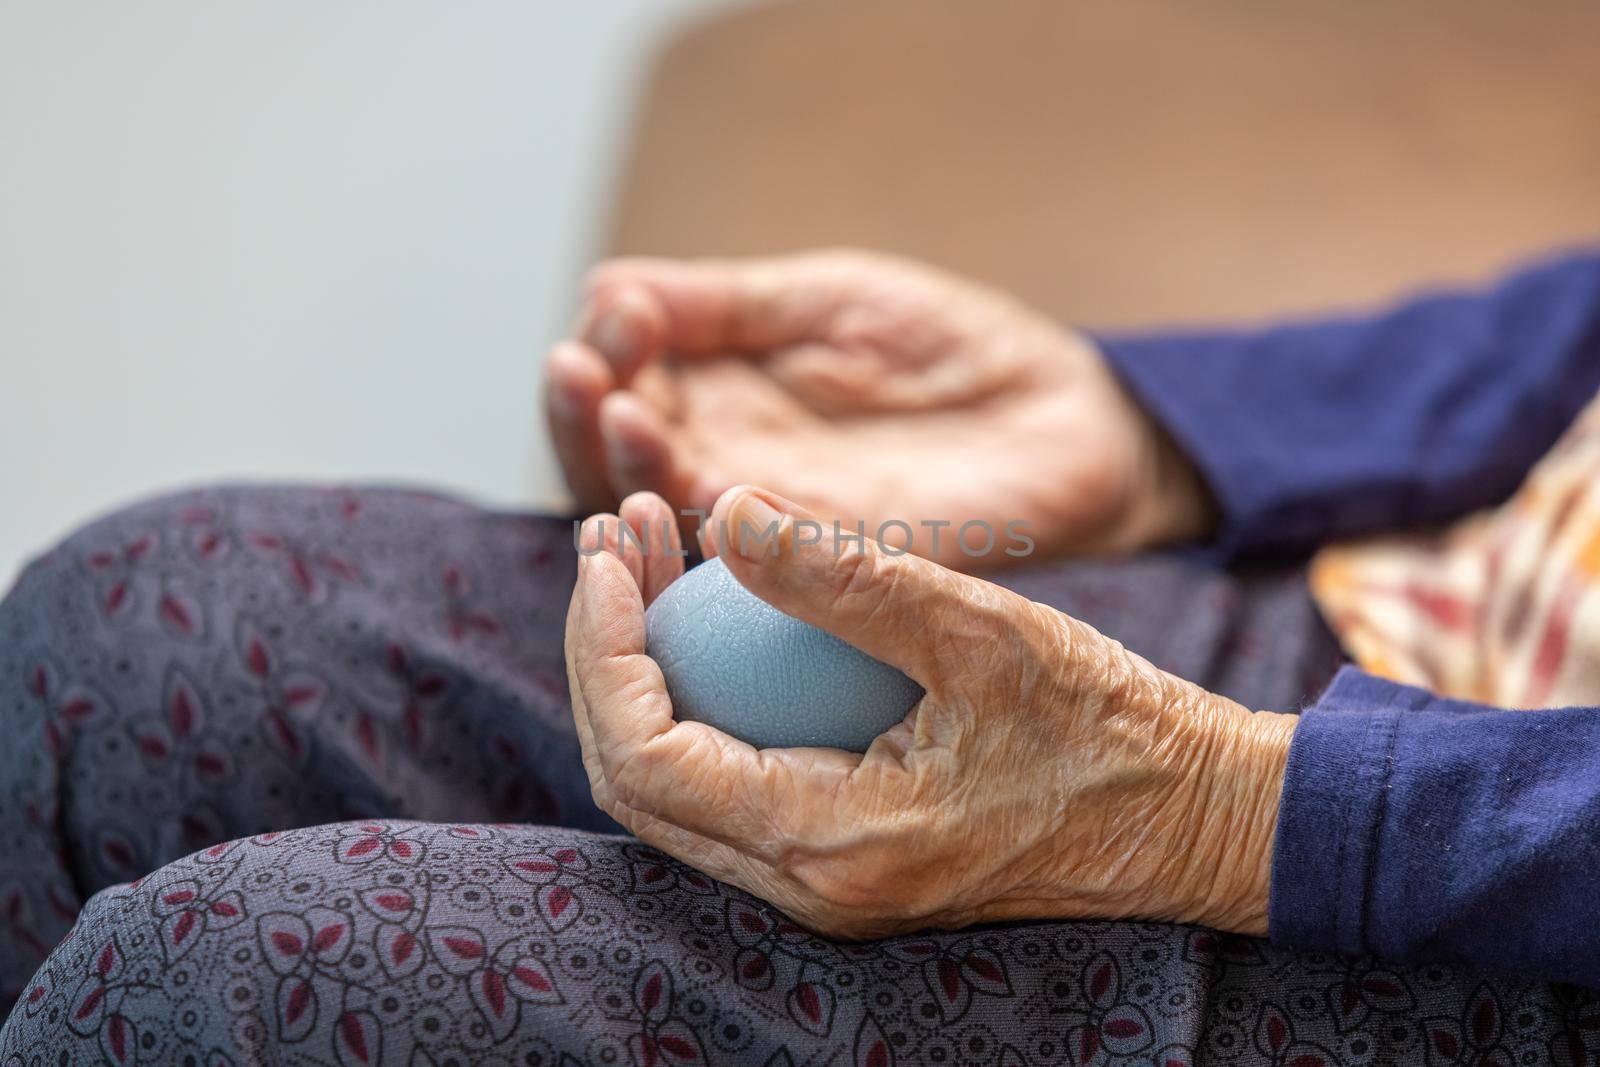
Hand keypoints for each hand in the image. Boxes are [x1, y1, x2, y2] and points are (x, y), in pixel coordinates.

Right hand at [546, 250, 1212, 568]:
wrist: (1064, 411)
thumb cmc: (950, 346)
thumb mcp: (828, 298)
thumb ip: (727, 303)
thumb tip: (602, 284)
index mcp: (718, 398)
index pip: (620, 389)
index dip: (602, 353)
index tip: (621, 310)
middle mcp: (728, 466)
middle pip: (617, 463)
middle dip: (584, 417)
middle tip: (584, 371)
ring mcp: (774, 521)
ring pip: (670, 515)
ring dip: (630, 466)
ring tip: (621, 412)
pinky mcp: (830, 564)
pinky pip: (755, 561)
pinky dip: (716, 528)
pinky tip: (698, 485)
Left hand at [565, 486, 1294, 938]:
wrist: (1194, 819)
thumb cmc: (1110, 728)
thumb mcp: (983, 630)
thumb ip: (848, 576)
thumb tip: (726, 509)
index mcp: (833, 845)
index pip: (647, 756)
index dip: (603, 646)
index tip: (609, 548)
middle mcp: (809, 887)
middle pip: (633, 779)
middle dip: (601, 652)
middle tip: (612, 537)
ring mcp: (823, 883)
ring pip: (670, 788)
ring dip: (640, 672)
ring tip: (648, 557)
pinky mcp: (843, 859)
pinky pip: (725, 786)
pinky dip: (697, 700)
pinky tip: (713, 616)